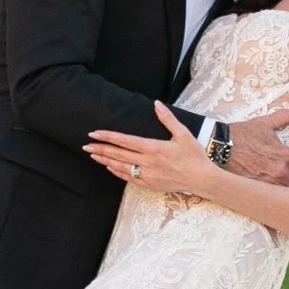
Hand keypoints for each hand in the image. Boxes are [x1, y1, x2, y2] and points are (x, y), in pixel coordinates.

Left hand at [84, 102, 213, 194]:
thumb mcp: (183, 133)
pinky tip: (110, 168)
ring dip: (106, 161)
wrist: (202, 179)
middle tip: (86, 146)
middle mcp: (147, 162)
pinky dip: (118, 172)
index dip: (108, 137)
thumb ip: (167, 119)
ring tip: (94, 156)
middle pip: (118, 155)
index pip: (125, 141)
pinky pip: (129, 178)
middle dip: (100, 149)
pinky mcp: (150, 185)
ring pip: (121, 168)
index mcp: (154, 148)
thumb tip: (156, 104)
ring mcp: (147, 175)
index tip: (94, 134)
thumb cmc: (194, 155)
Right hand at [224, 103, 288, 187]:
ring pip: (281, 194)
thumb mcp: (265, 123)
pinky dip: (267, 195)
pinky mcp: (255, 189)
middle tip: (286, 183)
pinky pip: (267, 197)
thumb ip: (285, 117)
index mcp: (285, 156)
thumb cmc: (242, 134)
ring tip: (275, 189)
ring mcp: (267, 182)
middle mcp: (279, 171)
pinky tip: (263, 192)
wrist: (221, 145)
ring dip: (280, 191)